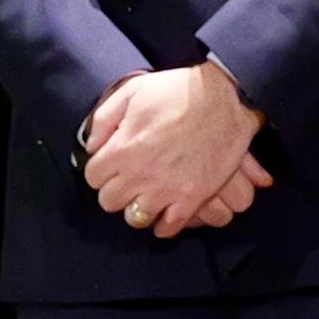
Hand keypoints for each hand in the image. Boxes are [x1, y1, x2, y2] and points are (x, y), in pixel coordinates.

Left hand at [83, 62, 273, 237]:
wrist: (226, 98)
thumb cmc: (178, 91)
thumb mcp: (132, 90)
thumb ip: (104, 118)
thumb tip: (92, 145)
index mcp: (123, 148)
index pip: (93, 177)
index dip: (100, 170)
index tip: (110, 165)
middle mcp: (140, 174)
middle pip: (109, 201)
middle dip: (115, 191)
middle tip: (127, 180)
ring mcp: (167, 189)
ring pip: (135, 219)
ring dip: (137, 208)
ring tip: (145, 196)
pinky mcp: (193, 198)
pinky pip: (169, 228)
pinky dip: (164, 225)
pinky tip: (164, 213)